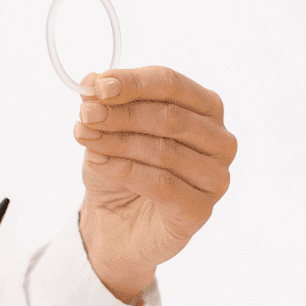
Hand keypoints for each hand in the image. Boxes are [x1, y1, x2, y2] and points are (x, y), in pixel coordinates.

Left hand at [73, 66, 235, 303]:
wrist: (118, 224)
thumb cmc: (122, 170)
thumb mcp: (107, 129)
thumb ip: (104, 104)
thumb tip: (91, 81)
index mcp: (205, 108)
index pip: (171, 84)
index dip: (133, 83)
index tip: (98, 87)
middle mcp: (220, 140)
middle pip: (171, 117)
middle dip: (122, 114)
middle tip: (86, 115)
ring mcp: (215, 177)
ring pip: (166, 151)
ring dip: (119, 142)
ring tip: (86, 138)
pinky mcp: (201, 210)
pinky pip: (162, 184)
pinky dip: (126, 171)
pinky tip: (99, 163)